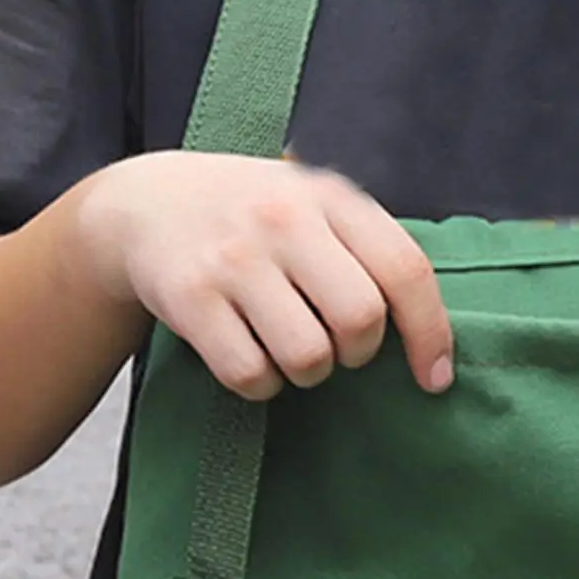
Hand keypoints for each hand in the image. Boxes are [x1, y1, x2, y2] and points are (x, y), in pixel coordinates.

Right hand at [76, 150, 452, 399]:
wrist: (144, 203)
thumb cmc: (256, 221)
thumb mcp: (315, 207)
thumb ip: (370, 253)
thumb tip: (434, 345)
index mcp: (330, 196)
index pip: (406, 270)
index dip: (430, 334)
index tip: (434, 379)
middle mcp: (283, 219)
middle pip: (360, 319)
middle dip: (358, 352)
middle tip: (338, 347)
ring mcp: (233, 257)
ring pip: (307, 356)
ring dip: (308, 372)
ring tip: (289, 346)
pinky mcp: (189, 296)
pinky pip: (251, 374)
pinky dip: (260, 383)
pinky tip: (249, 353)